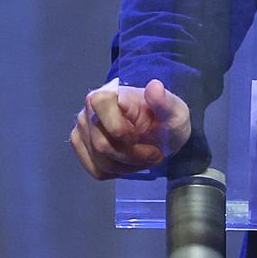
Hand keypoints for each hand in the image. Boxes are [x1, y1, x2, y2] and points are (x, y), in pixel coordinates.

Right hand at [69, 78, 192, 179]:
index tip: (141, 135)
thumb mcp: (174, 111)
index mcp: (106, 96)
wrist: (160, 132)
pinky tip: (130, 161)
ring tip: (144, 156)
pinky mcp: (82, 148)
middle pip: (103, 147)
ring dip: (128, 166)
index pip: (105, 123)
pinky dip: (118, 171)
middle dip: (133, 156)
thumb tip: (155, 86)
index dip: (125, 135)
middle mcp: (88, 112)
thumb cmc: (164, 119)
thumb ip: (165, 101)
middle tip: (153, 153)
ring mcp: (81, 131)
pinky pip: (96, 171)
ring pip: (100, 163)